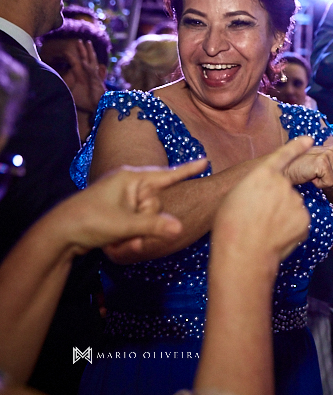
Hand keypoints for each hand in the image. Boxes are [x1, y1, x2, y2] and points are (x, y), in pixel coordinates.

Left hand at [58, 159, 207, 255]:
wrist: (59, 233)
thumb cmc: (89, 221)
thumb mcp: (124, 224)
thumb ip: (154, 226)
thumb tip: (179, 228)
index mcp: (132, 178)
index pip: (167, 174)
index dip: (188, 169)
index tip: (206, 160)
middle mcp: (130, 183)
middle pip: (158, 203)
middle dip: (147, 222)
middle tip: (128, 234)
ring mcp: (124, 196)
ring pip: (148, 214)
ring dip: (138, 231)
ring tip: (118, 239)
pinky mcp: (120, 208)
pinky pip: (138, 219)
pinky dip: (133, 231)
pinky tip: (119, 239)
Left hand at [68, 39, 105, 113]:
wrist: (97, 106)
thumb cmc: (86, 100)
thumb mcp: (72, 91)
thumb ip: (66, 85)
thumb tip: (54, 82)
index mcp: (83, 75)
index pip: (78, 62)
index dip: (73, 56)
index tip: (67, 50)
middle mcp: (89, 73)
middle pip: (87, 58)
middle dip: (83, 49)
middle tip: (80, 40)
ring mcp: (94, 75)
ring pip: (91, 60)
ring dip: (88, 52)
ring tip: (86, 43)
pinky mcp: (96, 80)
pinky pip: (91, 71)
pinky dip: (87, 66)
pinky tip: (83, 61)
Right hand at [213, 136, 314, 263]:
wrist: (243, 254)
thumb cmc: (231, 225)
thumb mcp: (237, 195)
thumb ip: (257, 186)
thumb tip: (268, 190)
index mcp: (263, 174)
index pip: (284, 155)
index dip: (297, 146)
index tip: (310, 139)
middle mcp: (283, 184)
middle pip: (286, 189)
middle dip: (277, 201)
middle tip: (258, 217)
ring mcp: (296, 202)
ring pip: (293, 206)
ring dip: (283, 216)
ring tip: (264, 228)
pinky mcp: (305, 220)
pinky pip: (298, 221)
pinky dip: (290, 228)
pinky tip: (275, 236)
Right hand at [283, 136, 332, 191]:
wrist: (282, 170)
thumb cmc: (299, 171)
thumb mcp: (320, 171)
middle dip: (332, 184)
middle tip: (316, 178)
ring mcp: (329, 154)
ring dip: (325, 185)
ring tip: (312, 176)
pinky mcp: (323, 161)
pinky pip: (330, 182)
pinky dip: (320, 184)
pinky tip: (310, 176)